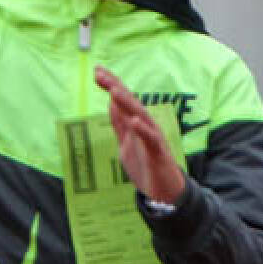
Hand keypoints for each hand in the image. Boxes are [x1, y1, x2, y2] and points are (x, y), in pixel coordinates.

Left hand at [94, 65, 185, 203]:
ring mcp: (154, 139)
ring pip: (141, 117)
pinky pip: (151, 140)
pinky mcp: (159, 154)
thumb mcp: (126, 143)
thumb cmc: (147, 166)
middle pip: (131, 103)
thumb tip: (111, 104)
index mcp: (137, 124)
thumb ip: (120, 125)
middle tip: (100, 74)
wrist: (165, 192)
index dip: (111, 85)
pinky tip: (134, 121)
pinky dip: (143, 130)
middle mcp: (147, 127)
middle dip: (116, 88)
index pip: (124, 101)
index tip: (97, 71)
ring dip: (128, 104)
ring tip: (114, 91)